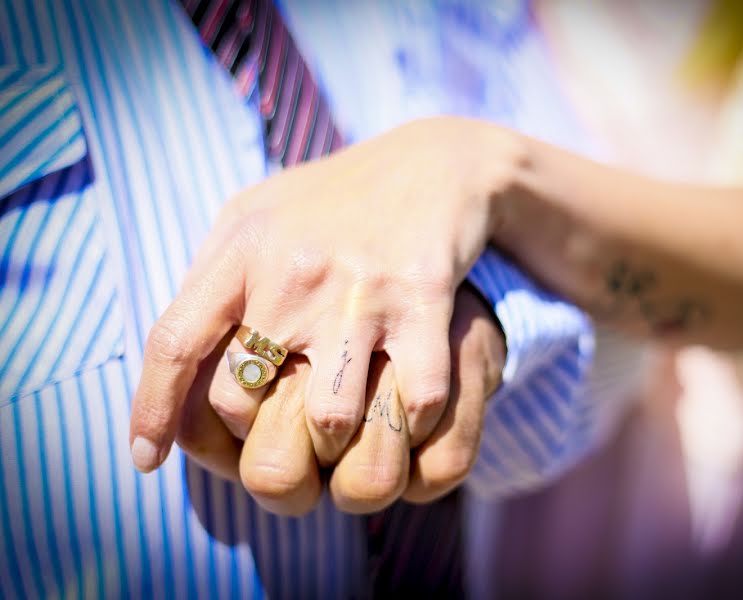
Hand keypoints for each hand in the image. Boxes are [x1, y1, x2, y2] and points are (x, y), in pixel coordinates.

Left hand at [128, 116, 514, 475]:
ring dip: (333, 441)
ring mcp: (360, 289)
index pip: (174, 343)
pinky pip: (414, 400)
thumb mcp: (258, 214)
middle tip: (278, 432)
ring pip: (328, 419)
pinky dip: (410, 424)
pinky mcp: (424, 300)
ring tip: (345, 429)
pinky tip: (410, 415)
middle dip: (254, 434)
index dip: (151, 410)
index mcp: (243, 247)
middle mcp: (293, 271)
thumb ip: (213, 274)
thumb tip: (177, 353)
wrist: (433, 162)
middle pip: (241, 400)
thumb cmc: (336, 198)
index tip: (144, 459)